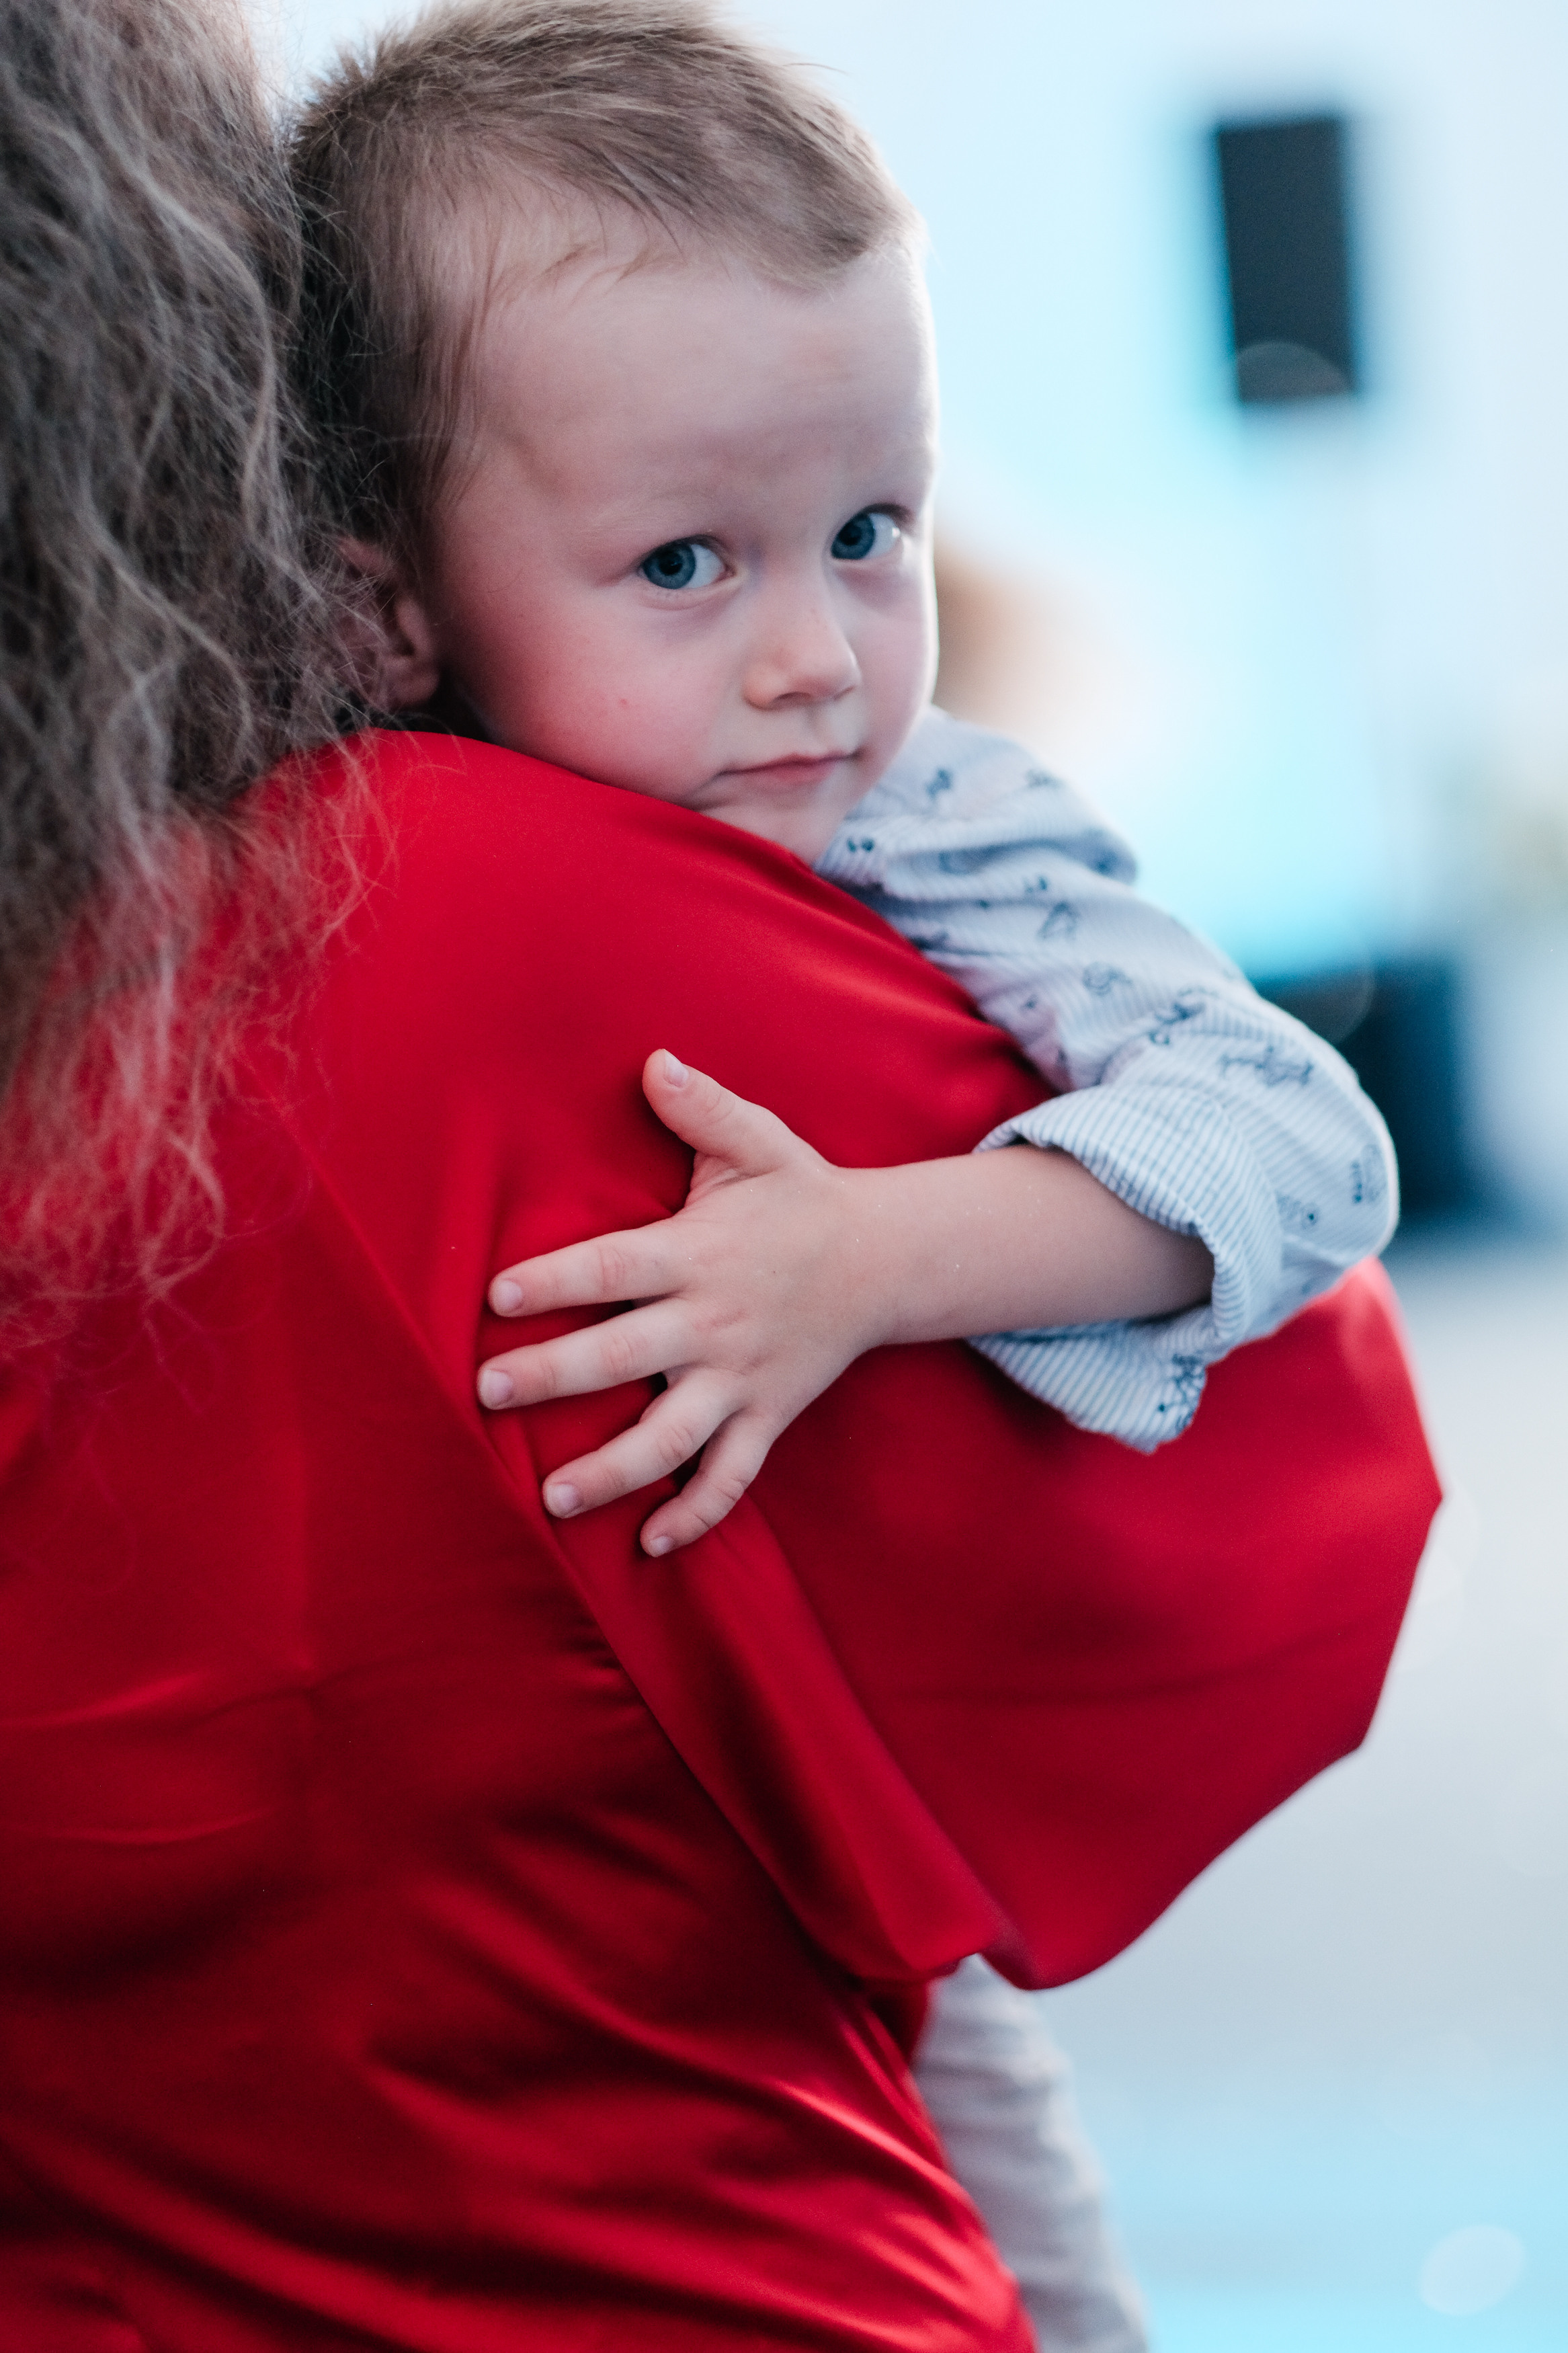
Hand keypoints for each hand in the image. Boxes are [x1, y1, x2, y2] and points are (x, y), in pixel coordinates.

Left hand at [475, 1051, 1213, 1555]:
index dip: (556, 1282)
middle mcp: (715, 1324)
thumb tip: (652, 1061)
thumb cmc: (801, 1197)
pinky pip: (732, 1478)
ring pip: (672, 1438)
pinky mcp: (767, 1417)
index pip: (615, 1269)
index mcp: (699, 1254)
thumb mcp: (758, 1142)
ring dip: (612, 1471)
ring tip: (551, 1496)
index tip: (497, 1296)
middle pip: (626, 1358)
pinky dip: (695, 1516)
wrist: (886, 1260)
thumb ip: (702, 1107)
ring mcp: (742, 1379)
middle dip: (555, 1378)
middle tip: (488, 1392)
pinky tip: (648, 1546)